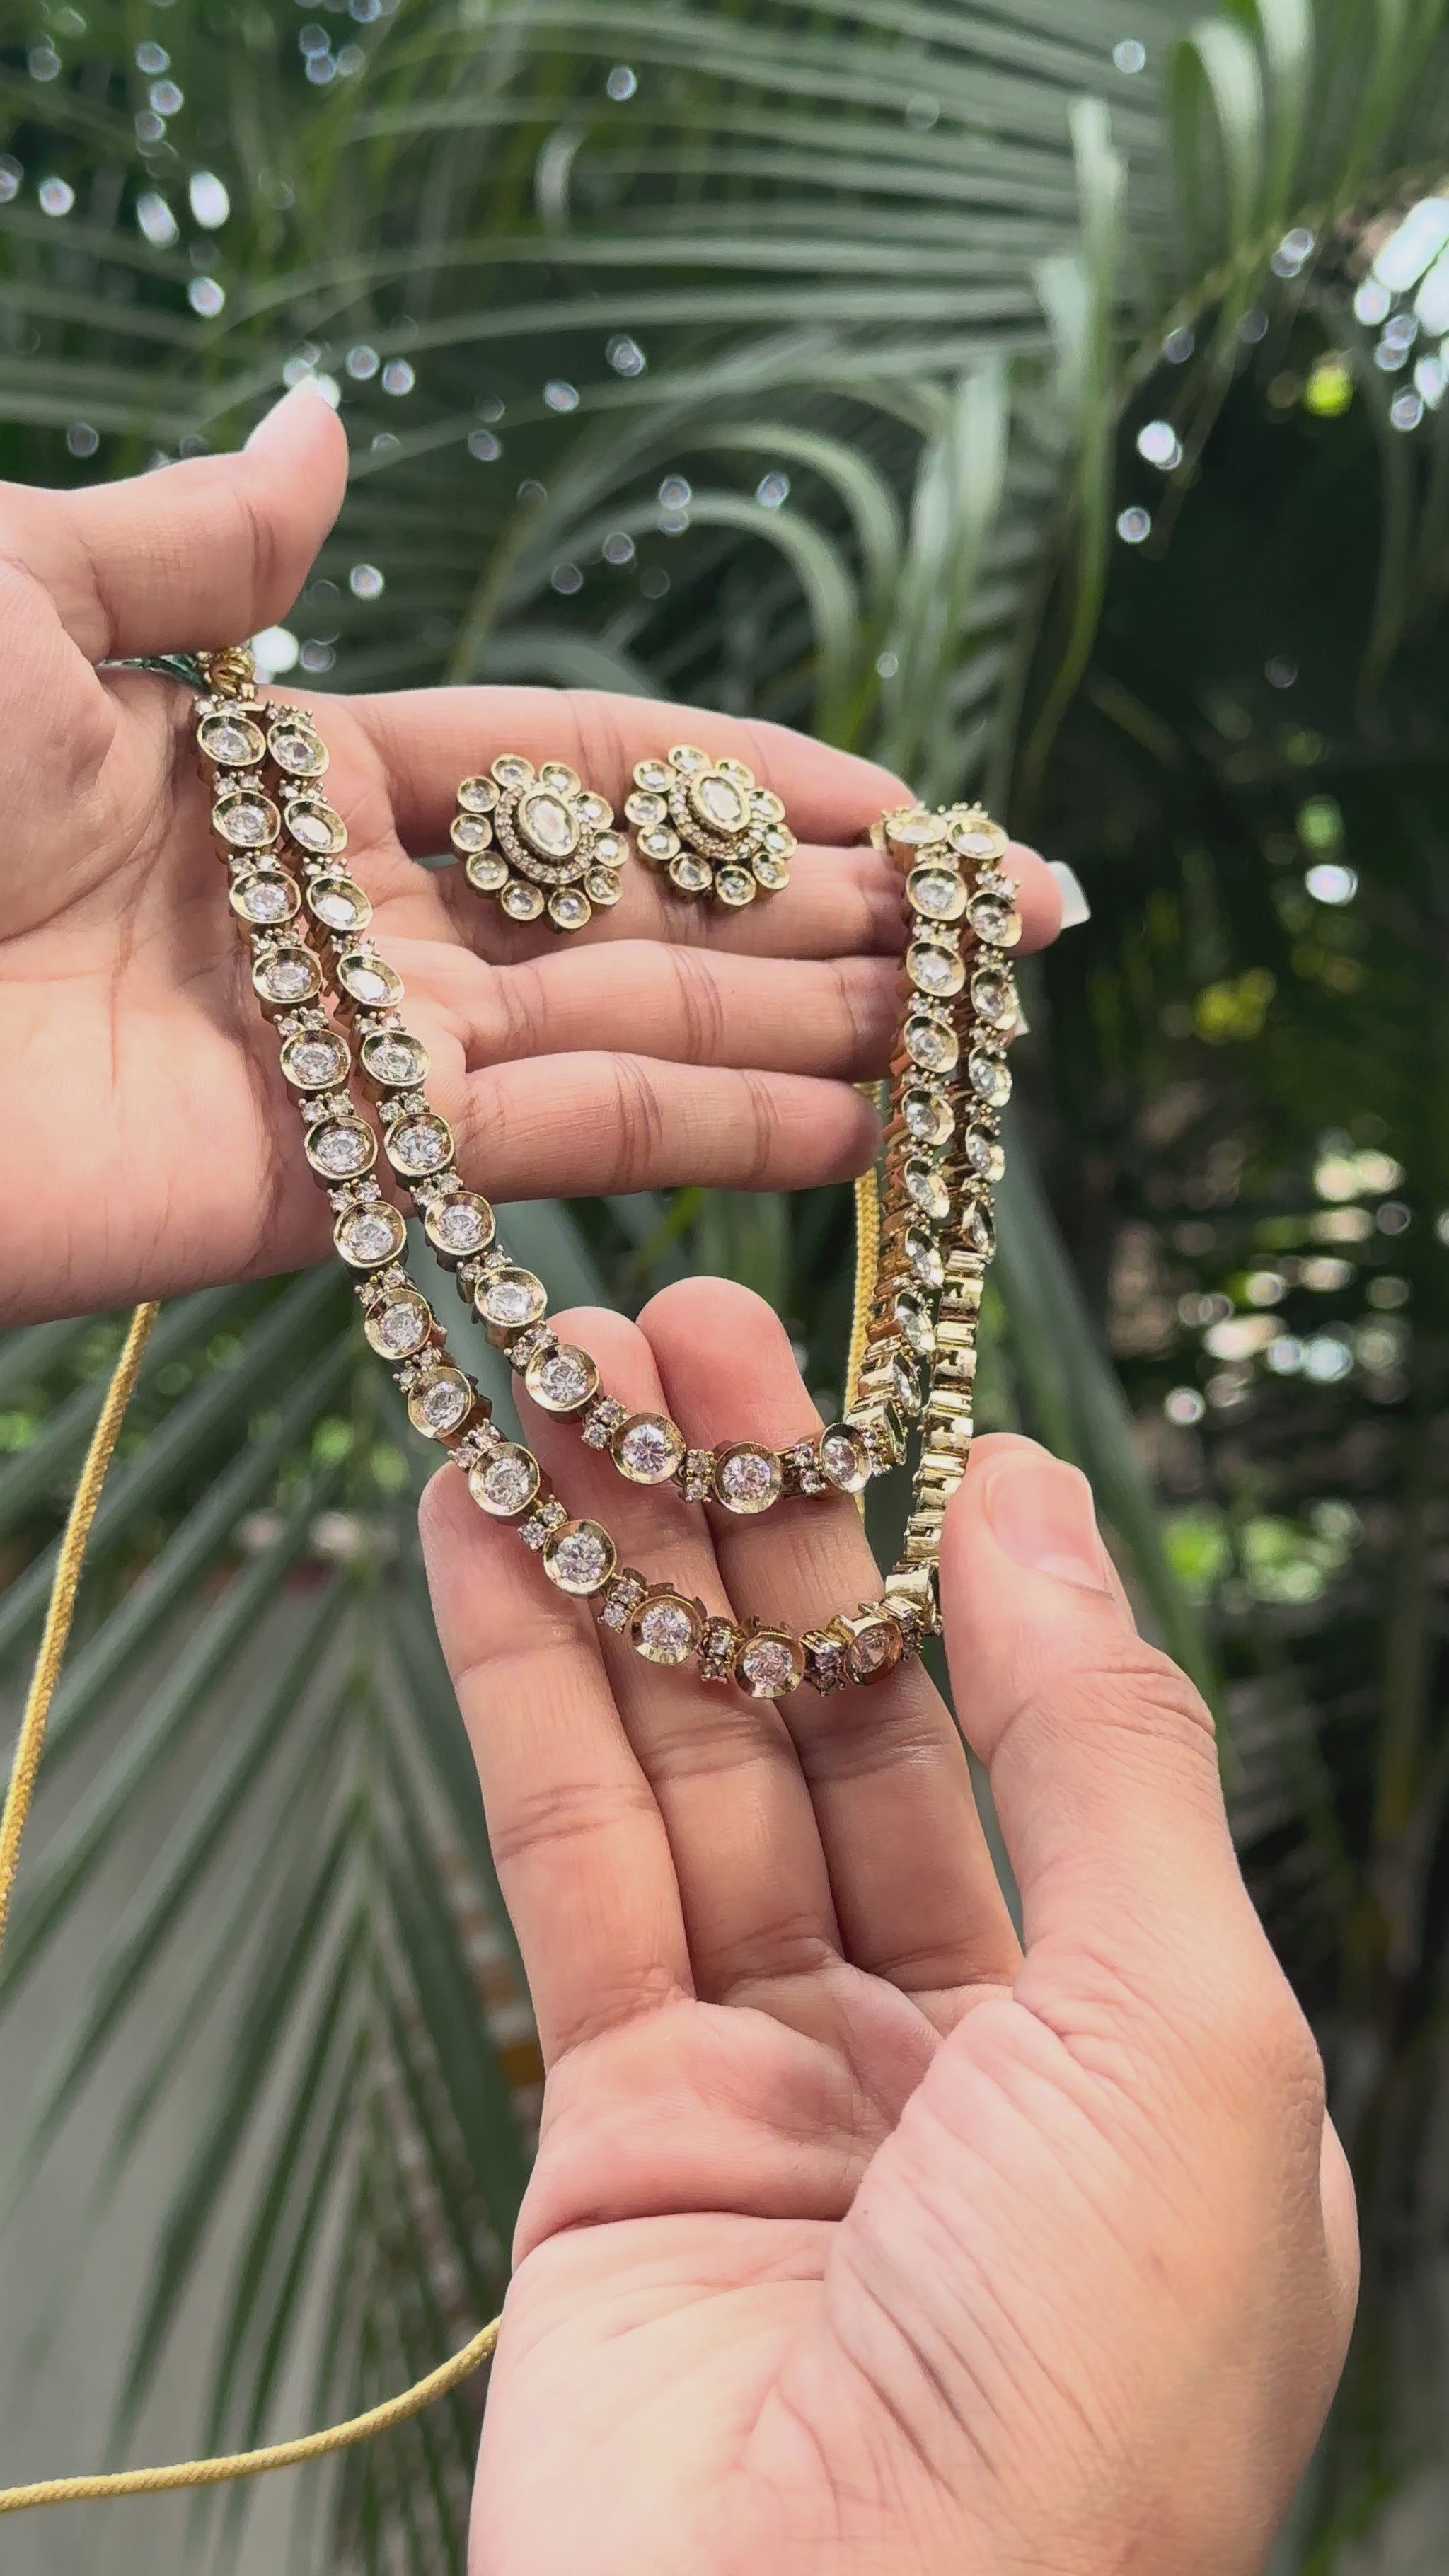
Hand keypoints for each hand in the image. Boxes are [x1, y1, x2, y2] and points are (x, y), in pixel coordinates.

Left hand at [0, 383, 1059, 1326]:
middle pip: (638, 917)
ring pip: (628, 1042)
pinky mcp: (319, 1192)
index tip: (908, 808)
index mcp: (287, 767)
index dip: (749, 788)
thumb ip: (209, 541)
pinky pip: (547, 1160)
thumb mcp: (22, 586)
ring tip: (972, 1045)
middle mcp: (346, 924)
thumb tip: (331, 421)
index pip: (579, 778)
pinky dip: (700, 1146)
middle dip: (827, 921)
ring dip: (805, 1039)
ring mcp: (343, 1065)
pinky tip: (845, 1134)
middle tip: (1008, 929)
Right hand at [421, 1281, 1357, 2575]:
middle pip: (846, 1723)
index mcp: (1141, 2048)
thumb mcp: (1181, 2034)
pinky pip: (570, 1863)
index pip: (1033, 1738)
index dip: (953, 1553)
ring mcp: (780, 2090)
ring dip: (627, 1567)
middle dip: (764, 1524)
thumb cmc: (1078, 2402)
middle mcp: (965, 2059)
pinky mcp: (611, 2130)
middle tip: (683, 1326)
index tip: (887, 1385)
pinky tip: (486, 1526)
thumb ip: (1102, 1751)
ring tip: (562, 1375)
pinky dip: (527, 1687)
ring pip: (692, 1769)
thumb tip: (1043, 1504)